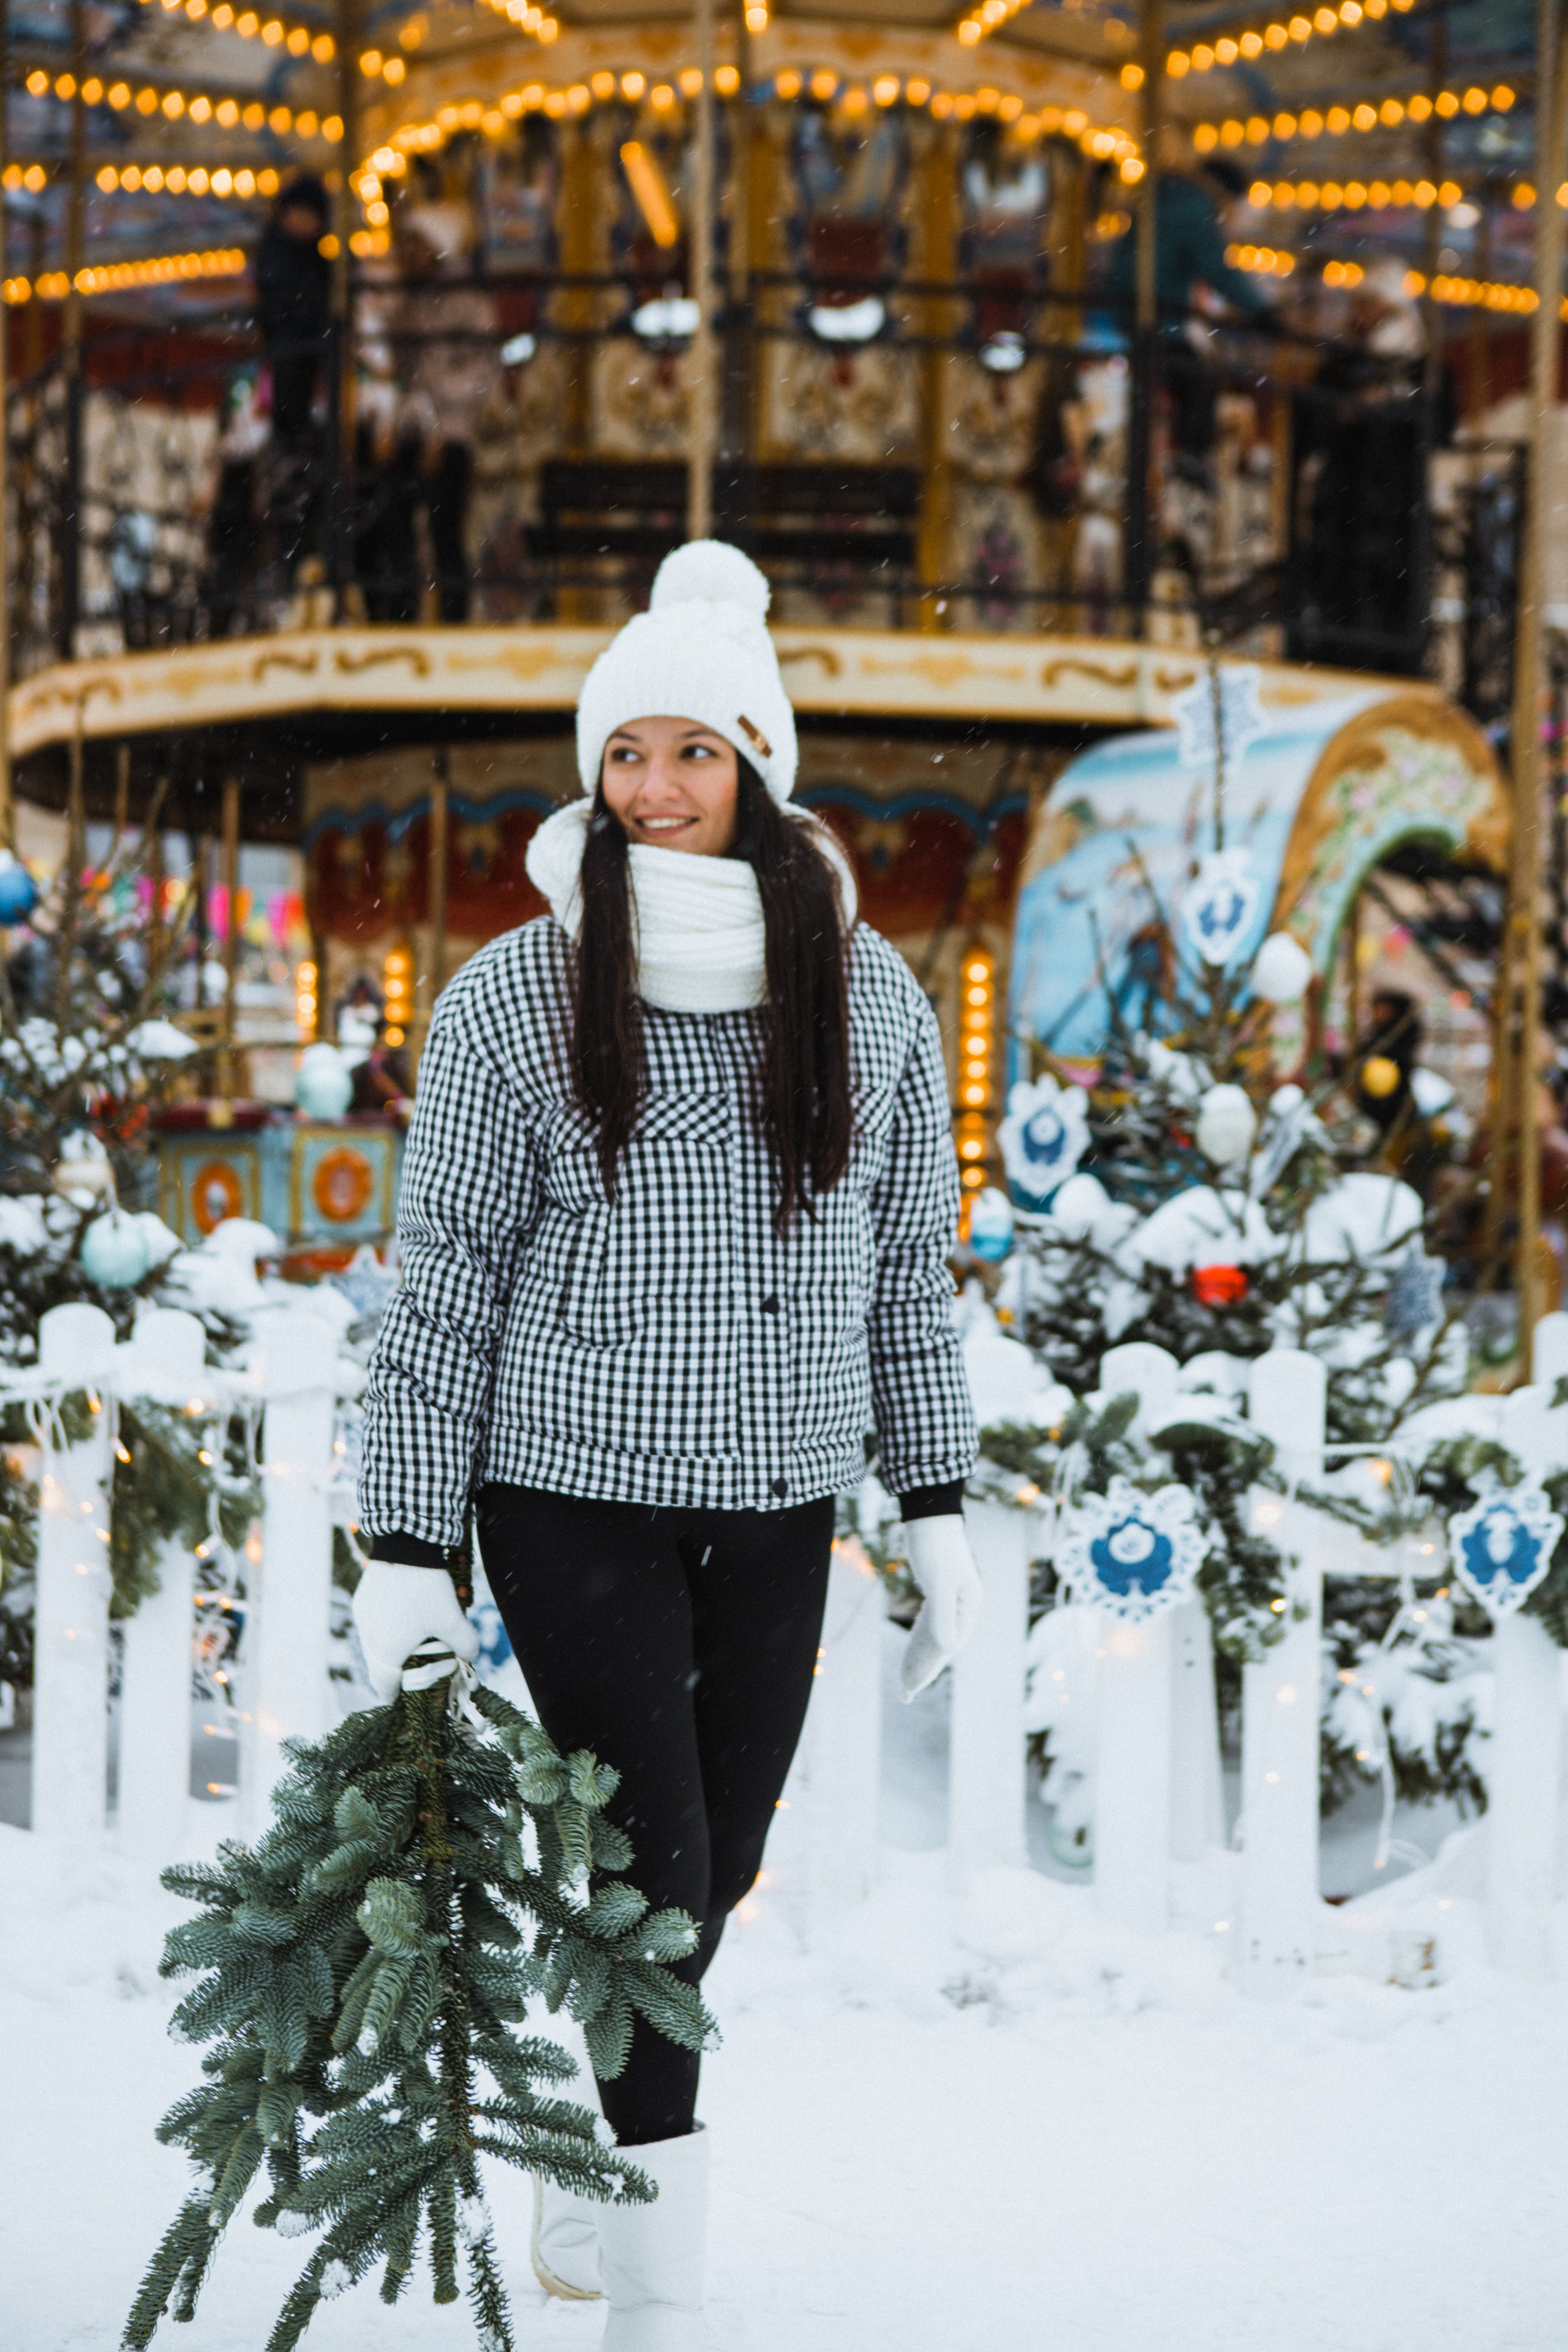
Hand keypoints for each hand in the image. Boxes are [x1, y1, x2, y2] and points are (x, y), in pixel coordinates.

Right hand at [352, 1561, 480, 1704]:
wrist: (404, 1546)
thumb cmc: (427, 1590)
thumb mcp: (453, 1620)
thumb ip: (465, 1645)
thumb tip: (470, 1656)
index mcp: (385, 1651)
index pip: (384, 1686)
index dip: (396, 1694)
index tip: (406, 1697)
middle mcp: (368, 1637)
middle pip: (381, 1664)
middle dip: (400, 1668)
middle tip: (420, 1663)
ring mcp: (363, 1617)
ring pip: (377, 1642)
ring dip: (394, 1644)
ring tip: (417, 1634)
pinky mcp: (363, 1598)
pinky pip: (375, 1621)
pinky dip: (388, 1624)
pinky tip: (408, 1611)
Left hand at [900, 1516, 982, 1701]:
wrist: (931, 1515)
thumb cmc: (936, 1547)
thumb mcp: (940, 1582)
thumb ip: (944, 1615)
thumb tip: (947, 1649)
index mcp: (969, 1605)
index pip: (950, 1644)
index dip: (931, 1666)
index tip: (913, 1686)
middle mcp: (964, 1604)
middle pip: (944, 1643)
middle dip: (926, 1667)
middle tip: (906, 1691)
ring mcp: (952, 1596)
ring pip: (937, 1633)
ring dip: (922, 1654)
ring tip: (908, 1676)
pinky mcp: (939, 1588)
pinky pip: (931, 1620)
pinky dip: (922, 1635)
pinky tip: (914, 1645)